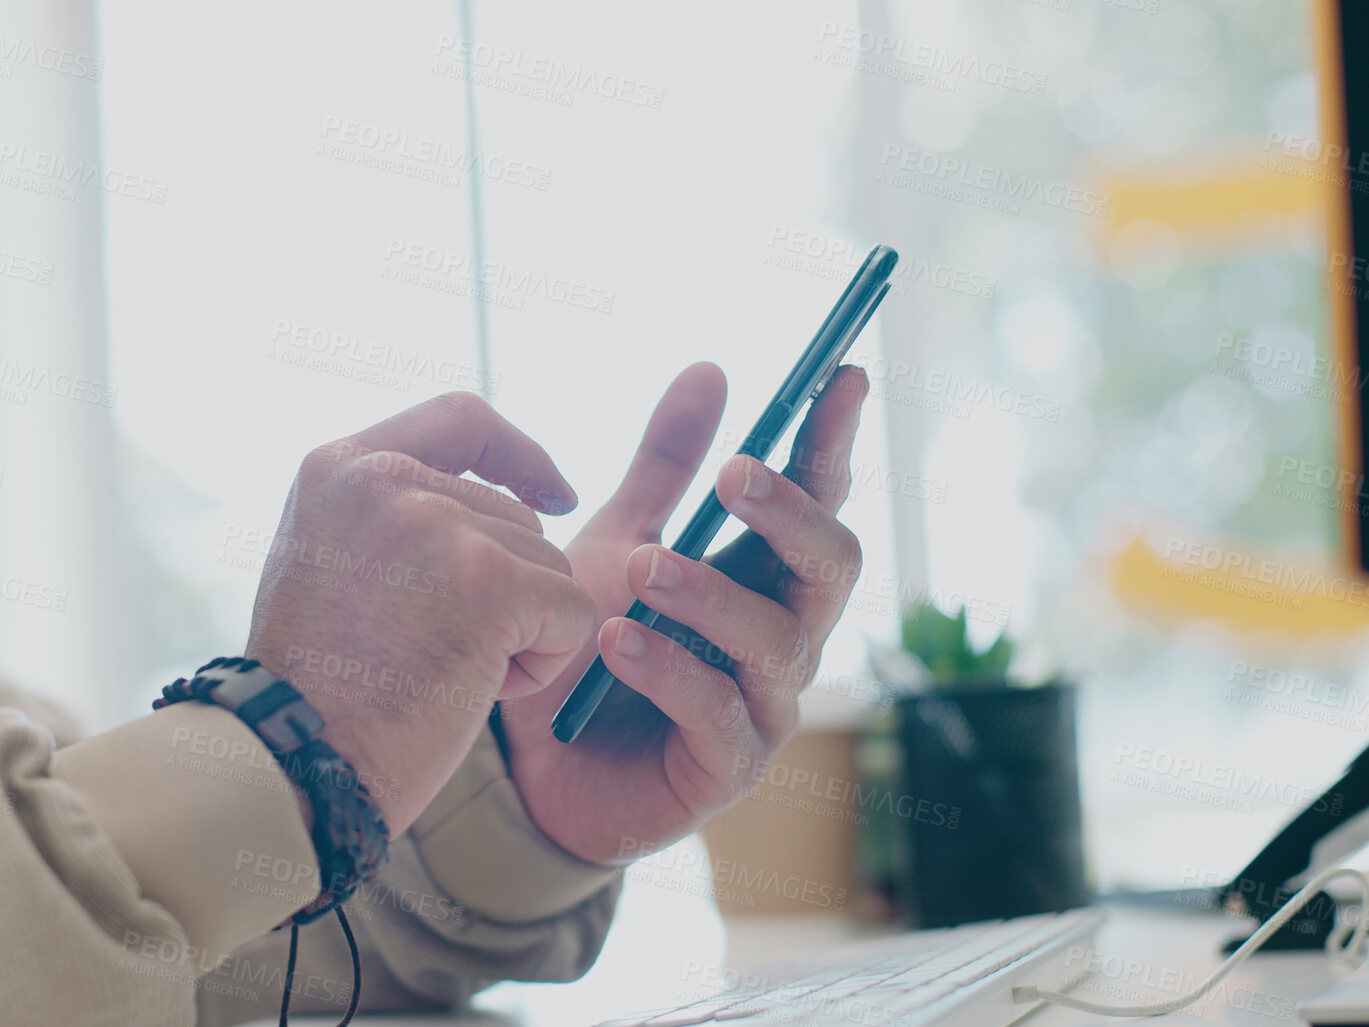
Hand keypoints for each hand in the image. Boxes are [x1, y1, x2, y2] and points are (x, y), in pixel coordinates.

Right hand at [246, 393, 596, 836]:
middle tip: (439, 657)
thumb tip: (477, 502)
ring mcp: (438, 524)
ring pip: (548, 565)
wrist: (295, 764)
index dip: (519, 453)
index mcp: (338, 467)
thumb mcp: (324, 564)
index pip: (460, 419)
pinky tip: (477, 693)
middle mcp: (384, 478)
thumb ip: (384, 517)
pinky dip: (545, 663)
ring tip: (443, 676)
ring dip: (521, 634)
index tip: (555, 493)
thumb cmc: (314, 691)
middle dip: (507, 592)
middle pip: (514, 515)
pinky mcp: (491, 580)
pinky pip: (571, 611)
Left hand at [500, 363, 867, 863]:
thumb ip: (666, 466)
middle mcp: (785, 635)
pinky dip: (669, 670)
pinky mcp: (728, 769)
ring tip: (644, 566)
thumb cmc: (589, 647)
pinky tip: (617, 642)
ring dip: (711, 594)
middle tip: (735, 473)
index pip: (819, 498)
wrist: (529, 763)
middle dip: (791, 515)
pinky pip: (718, 713)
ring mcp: (767, 706)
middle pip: (833, 566)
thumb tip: (711, 368)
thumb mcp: (619, 541)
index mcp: (767, 574)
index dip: (832, 440)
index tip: (839, 375)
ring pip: (776, 640)